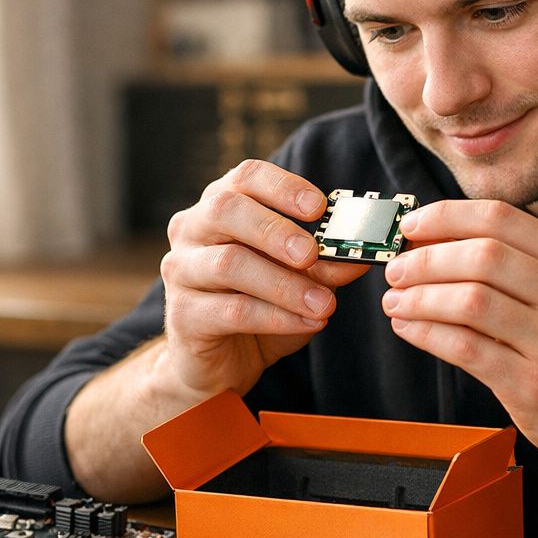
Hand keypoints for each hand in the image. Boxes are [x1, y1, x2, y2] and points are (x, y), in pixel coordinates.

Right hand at [160, 160, 369, 397]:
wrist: (222, 361)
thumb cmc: (259, 306)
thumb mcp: (301, 281)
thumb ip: (324, 265)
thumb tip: (356, 257)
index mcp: (222, 206)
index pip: (245, 176)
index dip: (283, 187)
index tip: (319, 206)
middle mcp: (193, 229)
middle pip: (226, 210)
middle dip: (275, 230)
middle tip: (311, 254)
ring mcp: (180, 270)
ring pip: (228, 264)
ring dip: (284, 284)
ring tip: (324, 304)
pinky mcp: (182, 314)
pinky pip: (231, 310)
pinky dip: (277, 317)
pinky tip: (308, 323)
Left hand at [381, 200, 537, 470]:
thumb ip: (514, 267)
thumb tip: (435, 243)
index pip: (500, 218)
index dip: (445, 217)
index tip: (411, 225)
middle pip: (481, 256)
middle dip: (425, 259)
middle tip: (396, 270)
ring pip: (470, 301)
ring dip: (419, 298)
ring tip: (396, 301)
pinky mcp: (532, 384)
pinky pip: (465, 348)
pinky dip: (426, 333)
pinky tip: (409, 328)